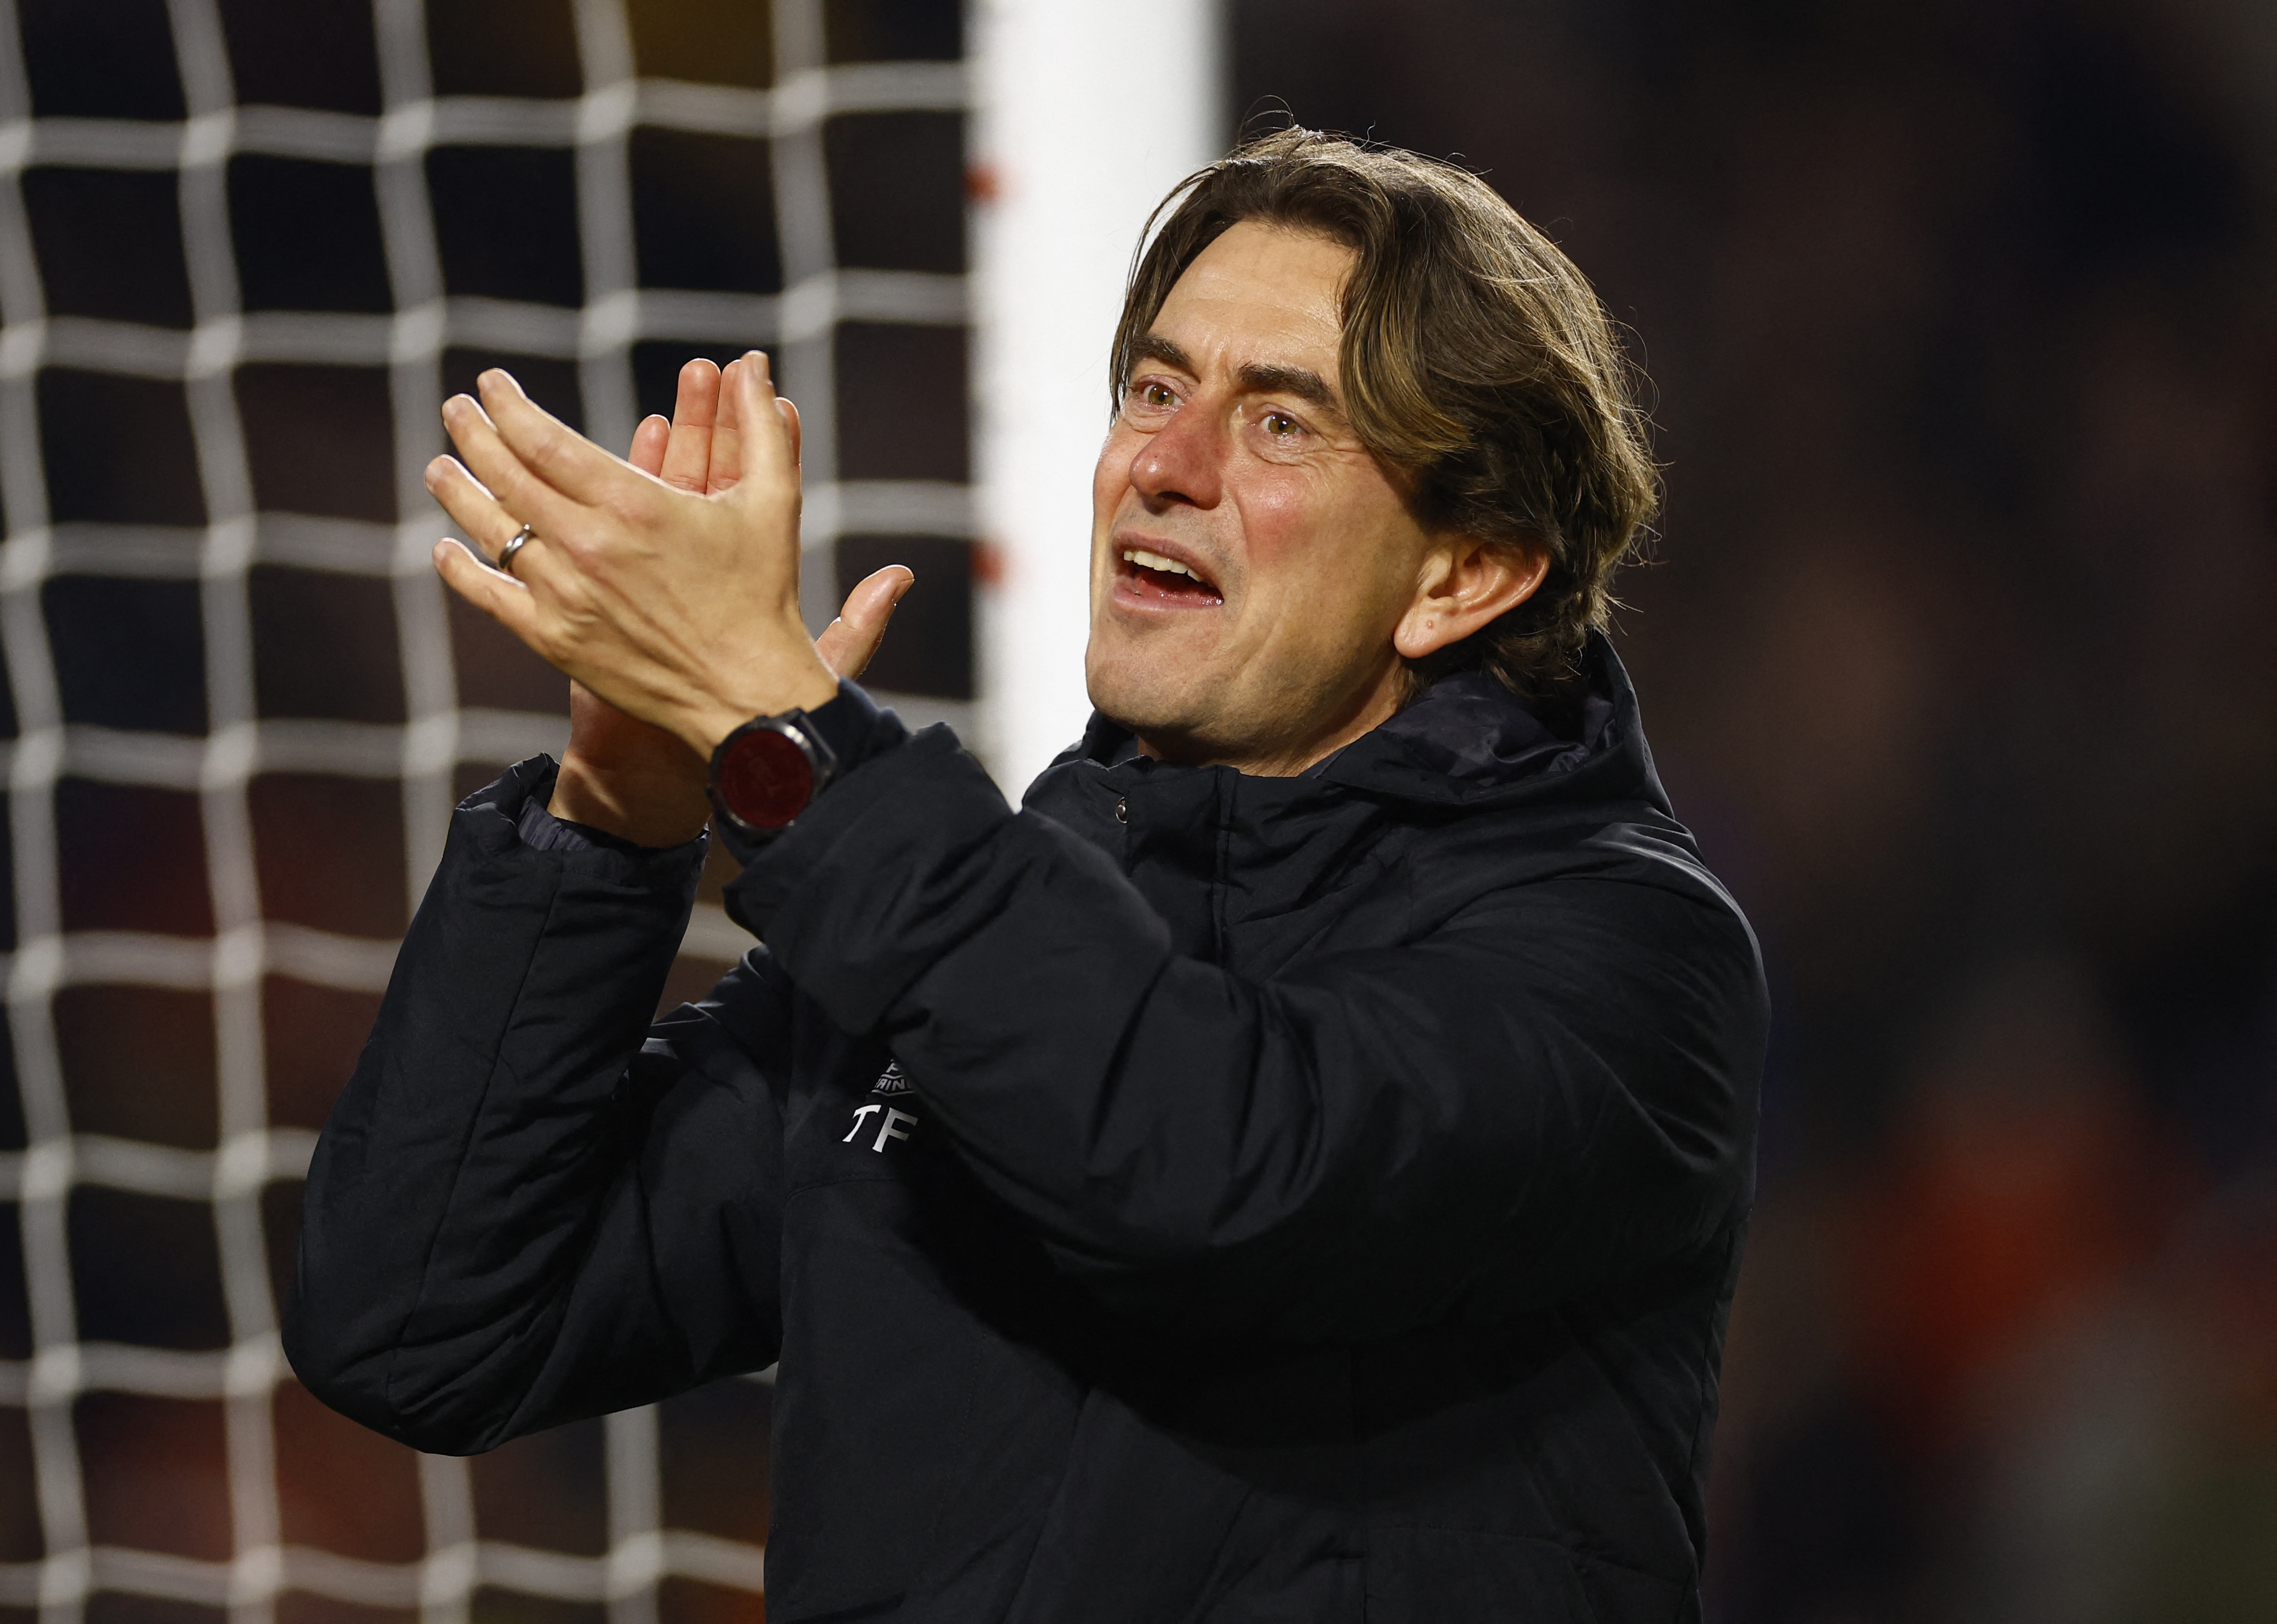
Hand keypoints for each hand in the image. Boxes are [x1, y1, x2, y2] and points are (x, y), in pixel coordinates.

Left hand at [439, 356, 910, 845]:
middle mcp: (589, 545)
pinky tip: (446, 548)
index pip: (543, 440)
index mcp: (633, 504)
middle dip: (473, 433)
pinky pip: (490, 597)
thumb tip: (755, 365)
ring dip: (457, 491)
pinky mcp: (556, 641)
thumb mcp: (773, 501)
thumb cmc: (764, 593)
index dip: (508, 407)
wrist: (748, 692)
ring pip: (490, 531)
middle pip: (506, 475)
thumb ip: (760, 428)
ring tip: (440, 465)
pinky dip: (461, 569)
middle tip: (455, 409)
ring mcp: (566, 595)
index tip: (490, 386)